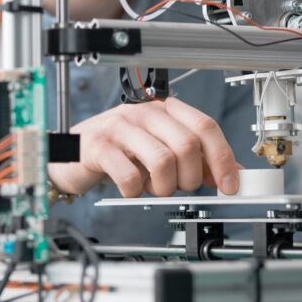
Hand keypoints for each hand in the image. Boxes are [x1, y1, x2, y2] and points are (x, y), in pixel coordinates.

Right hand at [47, 96, 239, 197]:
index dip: (222, 158)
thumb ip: (195, 160)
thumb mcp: (160, 151)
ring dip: (164, 186)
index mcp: (165, 110)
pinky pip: (130, 175)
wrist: (70, 153)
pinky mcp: (99, 147)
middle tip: (180, 188)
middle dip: (190, 177)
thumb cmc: (117, 151)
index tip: (230, 185)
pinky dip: (136, 191)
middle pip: (187, 144)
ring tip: (153, 188)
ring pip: (162, 160)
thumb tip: (232, 173)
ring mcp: (120, 127)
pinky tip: (130, 188)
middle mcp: (144, 113)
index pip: (205, 127)